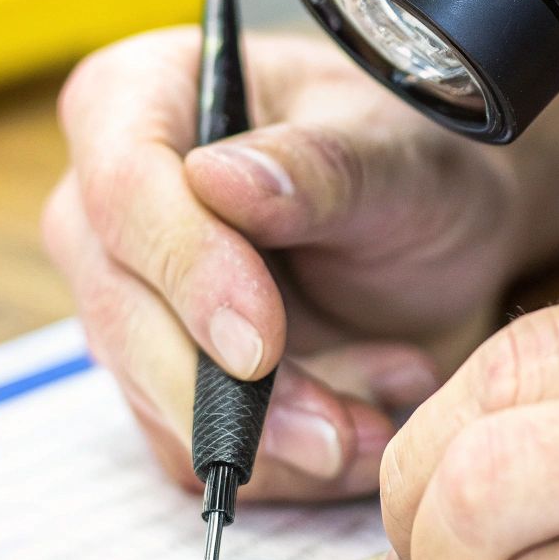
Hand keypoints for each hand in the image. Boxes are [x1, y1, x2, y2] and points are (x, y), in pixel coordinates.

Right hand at [45, 27, 522, 499]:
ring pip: (158, 402)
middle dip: (233, 395)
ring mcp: (129, 299)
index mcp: (142, 98)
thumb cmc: (414, 165)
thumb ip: (320, 167)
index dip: (186, 273)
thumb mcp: (396, 155)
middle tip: (339, 428)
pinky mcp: (163, 381)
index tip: (261, 343)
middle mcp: (110, 203)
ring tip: (385, 411)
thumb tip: (221, 181)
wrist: (448, 238)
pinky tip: (369, 419)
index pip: (122, 190)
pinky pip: (199, 452)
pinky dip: (293, 461)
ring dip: (280, 438)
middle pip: (121, 314)